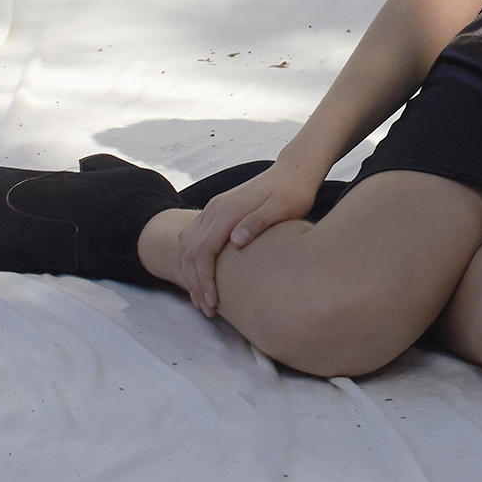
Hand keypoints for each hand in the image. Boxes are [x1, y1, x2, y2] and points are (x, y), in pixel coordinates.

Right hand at [176, 157, 323, 317]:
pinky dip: (192, 261)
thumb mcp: (282, 207)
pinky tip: (202, 277)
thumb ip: (258, 221)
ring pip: (188, 246)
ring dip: (190, 275)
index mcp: (226, 210)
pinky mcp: (217, 212)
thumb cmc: (292, 192)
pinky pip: (193, 239)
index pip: (202, 251)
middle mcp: (214, 209)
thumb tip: (236, 240)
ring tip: (203, 300)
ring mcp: (213, 209)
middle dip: (195, 284)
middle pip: (190, 252)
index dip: (204, 281)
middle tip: (208, 310)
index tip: (213, 304)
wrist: (293, 171)